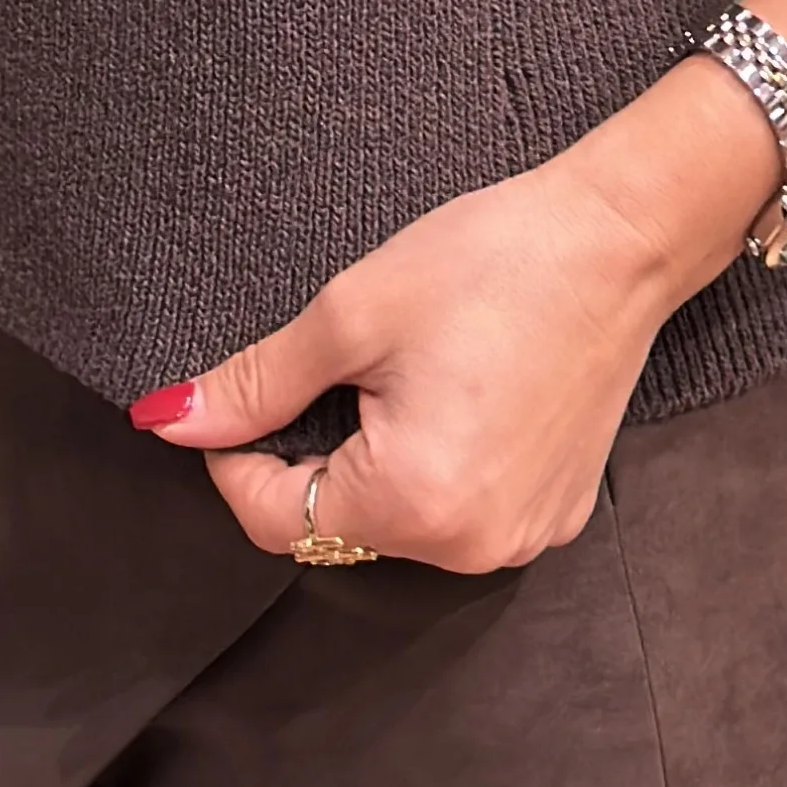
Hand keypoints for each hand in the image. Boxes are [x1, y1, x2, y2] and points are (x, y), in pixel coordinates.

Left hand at [130, 64, 775, 567]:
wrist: (615, 239)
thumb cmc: (489, 262)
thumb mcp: (351, 313)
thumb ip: (258, 382)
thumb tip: (171, 419)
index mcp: (414, 503)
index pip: (277, 520)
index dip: (235, 459)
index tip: (234, 398)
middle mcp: (473, 547)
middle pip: (340, 525)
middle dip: (312, 455)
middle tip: (334, 364)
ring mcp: (522, 538)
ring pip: (399, 520)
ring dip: (374, 462)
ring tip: (402, 372)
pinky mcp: (554, 514)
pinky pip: (461, 511)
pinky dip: (436, 466)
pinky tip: (455, 392)